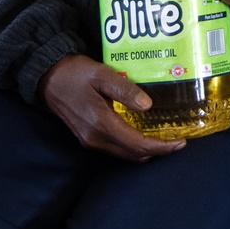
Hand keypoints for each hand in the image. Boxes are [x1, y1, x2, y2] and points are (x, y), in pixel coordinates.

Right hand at [38, 53, 184, 160]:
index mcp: (101, 124)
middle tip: (177, 140)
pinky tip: (141, 133)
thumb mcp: (102, 75)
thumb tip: (148, 106)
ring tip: (163, 137)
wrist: (49, 78)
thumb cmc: (76, 73)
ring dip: (144, 150)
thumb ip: (125, 90)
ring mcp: (90, 141)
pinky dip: (132, 146)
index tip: (180, 143)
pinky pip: (115, 148)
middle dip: (157, 151)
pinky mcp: (87, 138)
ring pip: (124, 154)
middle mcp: (95, 138)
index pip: (137, 144)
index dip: (161, 147)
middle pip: (132, 154)